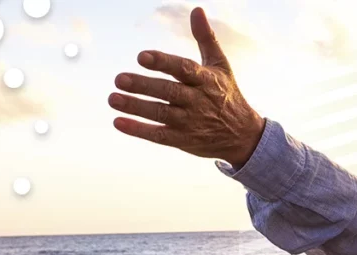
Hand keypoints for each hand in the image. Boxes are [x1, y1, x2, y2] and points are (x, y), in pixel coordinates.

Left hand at [109, 7, 264, 167]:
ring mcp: (190, 122)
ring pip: (161, 114)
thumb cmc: (227, 94)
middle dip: (143, 86)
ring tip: (112, 98)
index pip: (183, 69)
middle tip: (119, 79)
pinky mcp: (184, 140)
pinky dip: (139, 130)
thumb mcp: (220, 65)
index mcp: (206, 80)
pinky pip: (160, 136)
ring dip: (136, 107)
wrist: (243, 135)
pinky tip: (118, 122)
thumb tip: (197, 10)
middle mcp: (198, 101)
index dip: (163, 62)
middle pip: (168, 92)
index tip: (141, 56)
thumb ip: (206, 38)